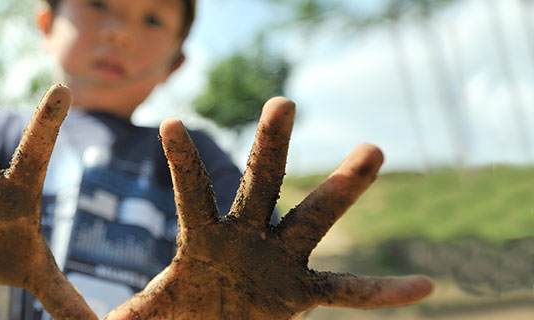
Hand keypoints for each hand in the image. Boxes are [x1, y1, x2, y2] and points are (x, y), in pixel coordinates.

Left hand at [105, 98, 432, 318]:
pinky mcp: (300, 293)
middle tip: (282, 102)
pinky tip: (425, 285)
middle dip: (269, 145)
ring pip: (312, 218)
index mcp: (203, 238)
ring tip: (372, 148)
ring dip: (341, 186)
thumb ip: (129, 314)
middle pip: (259, 183)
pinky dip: (382, 291)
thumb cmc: (175, 317)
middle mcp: (245, 238)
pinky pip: (347, 293)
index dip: (184, 162)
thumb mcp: (148, 314)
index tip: (170, 123)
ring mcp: (277, 262)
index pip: (194, 193)